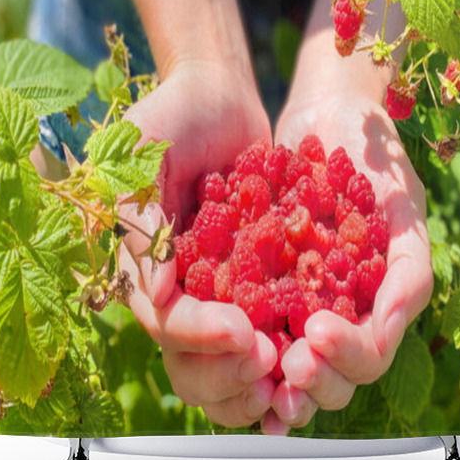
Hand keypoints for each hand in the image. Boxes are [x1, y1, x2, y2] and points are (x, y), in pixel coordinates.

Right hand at [118, 60, 278, 426]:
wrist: (219, 91)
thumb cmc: (172, 114)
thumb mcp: (141, 155)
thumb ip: (141, 216)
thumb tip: (156, 292)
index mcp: (143, 265)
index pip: (165, 319)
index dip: (199, 335)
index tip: (241, 333)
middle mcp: (179, 282)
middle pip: (193, 353)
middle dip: (228, 368)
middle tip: (270, 361)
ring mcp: (217, 277)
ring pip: (231, 347)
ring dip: (259, 367)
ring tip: (295, 364)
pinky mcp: (254, 265)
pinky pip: (270, 308)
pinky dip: (289, 329)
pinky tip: (318, 338)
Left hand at [266, 82, 433, 433]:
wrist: (327, 110)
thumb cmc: (373, 155)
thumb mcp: (402, 206)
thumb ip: (409, 268)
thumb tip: (395, 325)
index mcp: (377, 301)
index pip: (369, 356)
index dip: (346, 359)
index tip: (316, 335)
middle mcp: (339, 310)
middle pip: (330, 376)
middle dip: (312, 381)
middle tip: (287, 364)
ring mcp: (299, 298)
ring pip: (288, 366)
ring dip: (272, 380)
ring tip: (254, 369)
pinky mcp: (258, 278)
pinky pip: (248, 323)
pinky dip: (236, 347)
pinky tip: (220, 349)